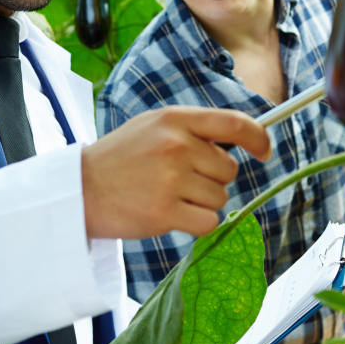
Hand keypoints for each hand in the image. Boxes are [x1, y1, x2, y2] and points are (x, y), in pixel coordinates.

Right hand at [81, 106, 270, 239]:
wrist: (79, 190)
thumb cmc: (119, 158)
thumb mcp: (152, 126)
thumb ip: (192, 128)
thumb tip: (240, 138)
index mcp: (175, 119)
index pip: (235, 123)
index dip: (259, 138)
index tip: (265, 151)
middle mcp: (176, 146)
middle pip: (229, 169)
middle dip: (214, 179)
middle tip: (180, 180)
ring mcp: (171, 179)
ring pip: (220, 197)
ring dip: (202, 202)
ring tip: (168, 195)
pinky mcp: (166, 212)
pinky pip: (208, 222)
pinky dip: (196, 223)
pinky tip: (171, 215)